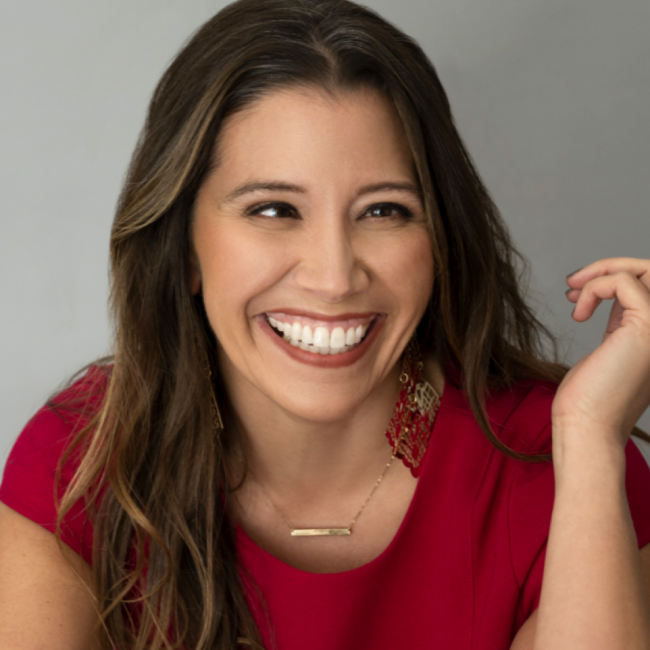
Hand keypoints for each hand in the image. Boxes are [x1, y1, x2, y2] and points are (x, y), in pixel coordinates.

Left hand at [553, 258, 649, 447]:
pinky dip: (595, 287)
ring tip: (572, 291)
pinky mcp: (647, 327)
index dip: (614, 277)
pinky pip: (623, 283)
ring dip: (602, 272)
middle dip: (609, 267)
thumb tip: (602, 290)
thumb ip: (617, 319)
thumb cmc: (590, 395)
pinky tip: (578, 315)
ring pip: (643, 270)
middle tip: (572, 283)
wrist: (587, 425)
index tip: (577, 291)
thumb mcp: (610, 347)